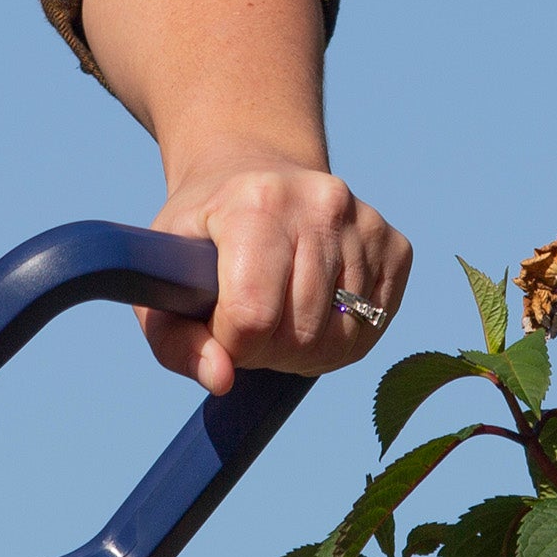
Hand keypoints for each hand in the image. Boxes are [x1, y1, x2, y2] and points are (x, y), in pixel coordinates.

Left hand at [140, 149, 412, 396]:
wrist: (253, 175)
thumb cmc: (202, 236)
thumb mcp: (162, 277)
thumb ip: (175, 340)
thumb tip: (221, 380)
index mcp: (256, 202)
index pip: (252, 315)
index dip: (232, 344)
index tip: (220, 328)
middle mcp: (320, 203)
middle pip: (302, 333)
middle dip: (269, 352)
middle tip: (248, 327)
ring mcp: (364, 222)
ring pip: (344, 339)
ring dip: (306, 351)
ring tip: (278, 318)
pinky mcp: (395, 244)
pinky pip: (374, 327)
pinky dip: (342, 338)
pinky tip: (314, 309)